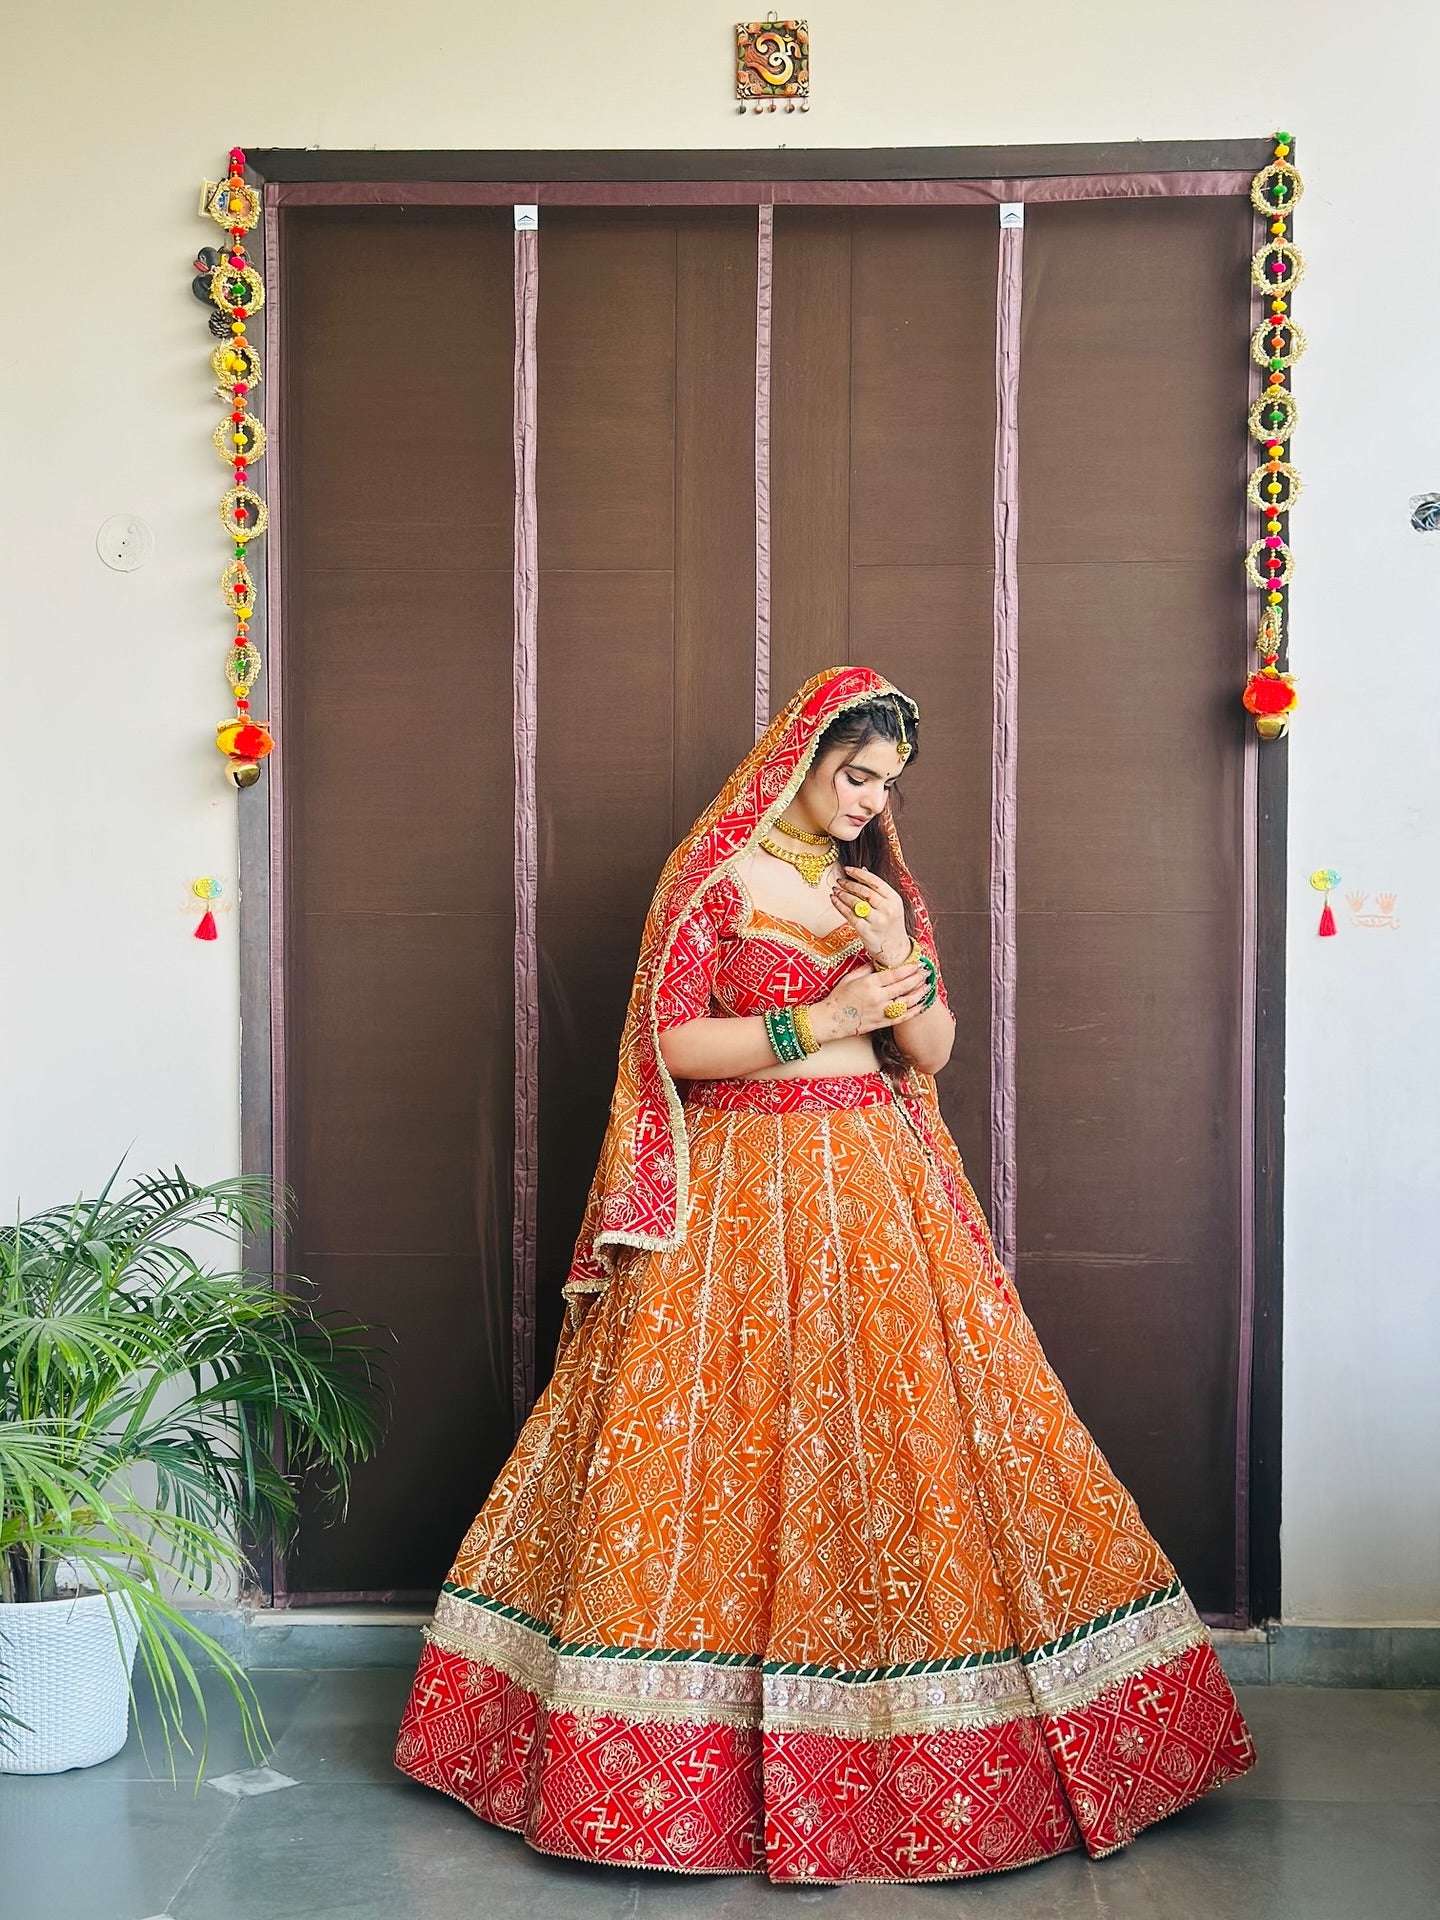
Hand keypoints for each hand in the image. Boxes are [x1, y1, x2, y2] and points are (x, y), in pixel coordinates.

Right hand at [813, 962, 931, 1040]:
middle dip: (918, 978)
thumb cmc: (838, 997)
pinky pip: (902, 1017)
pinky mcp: (882, 1022)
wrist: (831, 1019)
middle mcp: (878, 997)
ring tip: (928, 986)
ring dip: (920, 993)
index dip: (909, 969)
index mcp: (870, 983)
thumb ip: (866, 968)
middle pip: (904, 986)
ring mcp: (881, 1011)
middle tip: (926, 972)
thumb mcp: (850, 977)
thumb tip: (878, 962)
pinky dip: (914, 1011)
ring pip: (907, 1002)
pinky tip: (922, 1005)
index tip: (917, 964)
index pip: (895, 974)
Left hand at [829, 866, 909, 966]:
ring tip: (835, 890)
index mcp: (894, 899)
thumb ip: (879, 890)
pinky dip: (840, 906)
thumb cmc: (891, 925)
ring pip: (855, 902)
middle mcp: (887, 909)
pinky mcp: (866, 931)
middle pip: (864, 891)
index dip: (859, 874)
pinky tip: (834, 900)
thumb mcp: (892, 906)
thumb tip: (863, 870)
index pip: (875, 881)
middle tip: (839, 881)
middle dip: (848, 884)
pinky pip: (849, 915)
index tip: (847, 869)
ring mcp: (877, 921)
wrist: (895, 949)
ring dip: (842, 894)